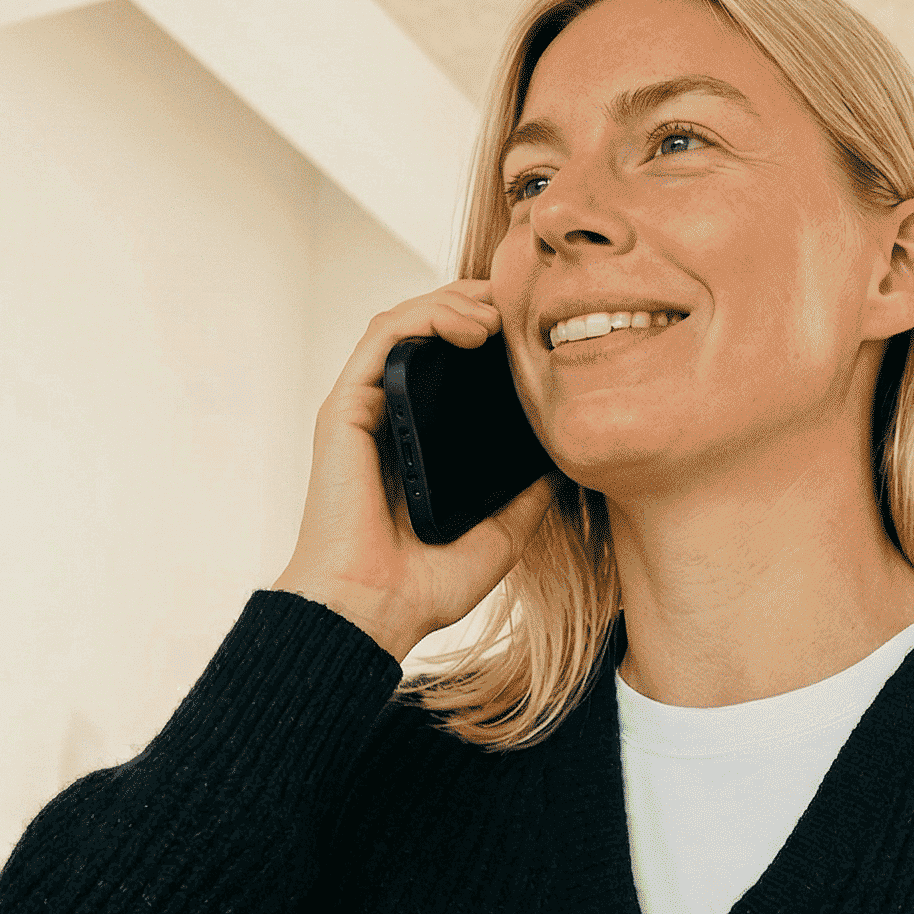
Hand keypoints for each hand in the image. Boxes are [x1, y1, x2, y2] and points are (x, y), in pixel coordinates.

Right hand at [274, 279, 558, 658]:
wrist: (375, 612)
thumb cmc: (425, 586)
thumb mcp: (502, 534)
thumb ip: (528, 495)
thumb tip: (568, 460)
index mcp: (419, 442)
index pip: (450, 366)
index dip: (489, 335)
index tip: (536, 332)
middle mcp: (389, 417)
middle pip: (427, 333)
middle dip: (475, 304)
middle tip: (523, 306)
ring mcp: (365, 409)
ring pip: (404, 323)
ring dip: (453, 302)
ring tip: (499, 313)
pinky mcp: (345, 407)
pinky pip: (382, 337)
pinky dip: (425, 316)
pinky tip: (469, 324)